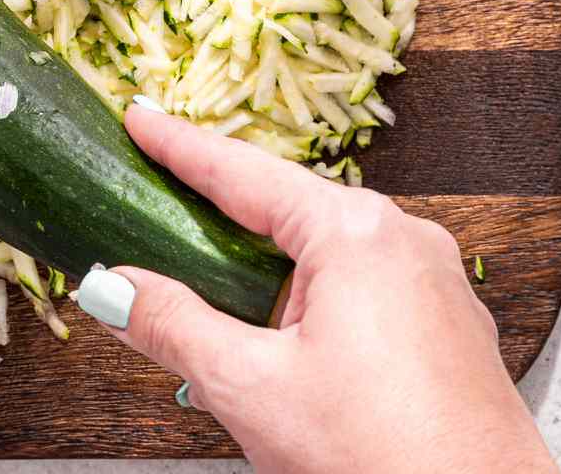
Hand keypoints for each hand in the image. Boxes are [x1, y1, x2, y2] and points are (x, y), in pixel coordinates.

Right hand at [75, 106, 555, 473]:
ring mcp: (434, 282)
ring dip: (265, 262)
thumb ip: (172, 326)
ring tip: (209, 281)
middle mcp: (405, 241)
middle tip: (161, 195)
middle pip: (286, 206)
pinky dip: (309, 293)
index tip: (141, 120)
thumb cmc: (386, 460)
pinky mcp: (445, 326)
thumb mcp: (251, 388)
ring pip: (325, 250)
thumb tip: (115, 286)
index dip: (180, 147)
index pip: (243, 174)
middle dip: (221, 208)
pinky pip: (361, 284)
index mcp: (356, 235)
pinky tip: (281, 333)